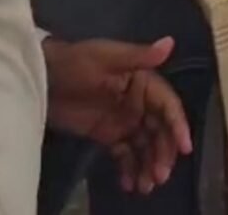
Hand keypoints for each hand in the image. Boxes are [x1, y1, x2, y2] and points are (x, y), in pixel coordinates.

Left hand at [43, 36, 192, 194]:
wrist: (42, 78)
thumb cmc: (76, 63)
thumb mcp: (107, 58)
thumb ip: (139, 56)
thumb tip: (170, 43)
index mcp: (143, 81)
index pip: (168, 106)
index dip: (178, 126)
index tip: (185, 149)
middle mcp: (139, 102)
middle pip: (160, 130)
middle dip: (163, 153)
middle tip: (160, 176)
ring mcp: (124, 120)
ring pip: (145, 145)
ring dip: (149, 164)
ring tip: (146, 186)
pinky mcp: (108, 135)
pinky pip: (125, 154)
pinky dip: (130, 169)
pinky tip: (130, 184)